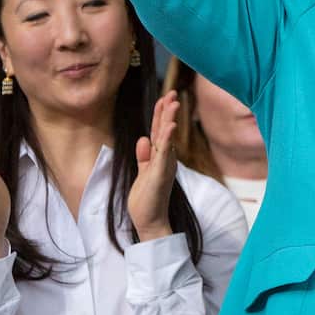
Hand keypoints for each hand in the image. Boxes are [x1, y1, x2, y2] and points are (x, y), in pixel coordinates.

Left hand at [127, 90, 178, 241]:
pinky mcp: (161, 173)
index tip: (164, 98)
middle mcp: (165, 159)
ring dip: (169, 119)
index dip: (160, 115)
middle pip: (165, 130)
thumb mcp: (142, 173)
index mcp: (159, 158)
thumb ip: (143, 157)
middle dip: (167, 111)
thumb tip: (143, 139)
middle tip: (172, 92)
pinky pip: (164, 152)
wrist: (150, 221)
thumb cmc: (146, 200)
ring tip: (173, 102)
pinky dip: (167, 138)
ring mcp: (164, 165)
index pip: (159, 132)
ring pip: (167, 137)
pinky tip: (170, 125)